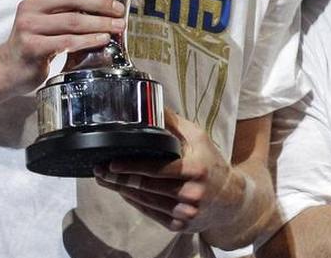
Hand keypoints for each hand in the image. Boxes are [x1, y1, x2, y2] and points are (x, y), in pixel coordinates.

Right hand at [0, 0, 122, 93]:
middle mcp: (30, 6)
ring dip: (100, 23)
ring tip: (117, 26)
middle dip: (101, 4)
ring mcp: (28, 26)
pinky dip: (89, 40)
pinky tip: (103, 39)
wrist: (10, 66)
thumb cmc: (38, 38)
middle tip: (119, 11)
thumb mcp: (49, 14)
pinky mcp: (31, 47)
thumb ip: (70, 3)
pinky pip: (67, 41)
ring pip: (73, 20)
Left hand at [94, 110, 246, 233]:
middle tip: (100, 172)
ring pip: (146, 201)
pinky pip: (151, 213)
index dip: (134, 167)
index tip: (113, 164)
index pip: (159, 169)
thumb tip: (153, 105)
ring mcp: (186, 212)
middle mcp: (192, 193)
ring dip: (123, 191)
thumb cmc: (211, 163)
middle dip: (120, 180)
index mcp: (196, 170)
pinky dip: (135, 202)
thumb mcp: (199, 139)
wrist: (230, 198)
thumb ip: (175, 123)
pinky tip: (123, 192)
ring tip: (106, 181)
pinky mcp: (179, 225)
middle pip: (147, 187)